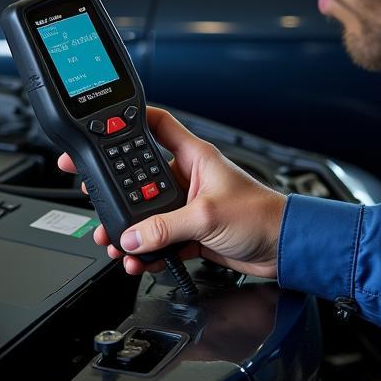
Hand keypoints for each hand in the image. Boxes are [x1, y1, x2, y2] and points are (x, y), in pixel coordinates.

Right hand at [58, 107, 286, 277]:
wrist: (285, 250)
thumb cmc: (262, 216)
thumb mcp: (207, 217)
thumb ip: (165, 227)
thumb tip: (132, 236)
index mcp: (194, 157)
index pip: (157, 126)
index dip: (130, 121)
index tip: (103, 124)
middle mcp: (188, 178)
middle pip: (140, 179)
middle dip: (117, 194)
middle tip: (95, 197)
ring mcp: (187, 207)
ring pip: (147, 216)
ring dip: (130, 232)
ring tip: (117, 243)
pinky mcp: (191, 233)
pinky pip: (159, 240)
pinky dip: (147, 252)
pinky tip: (139, 259)